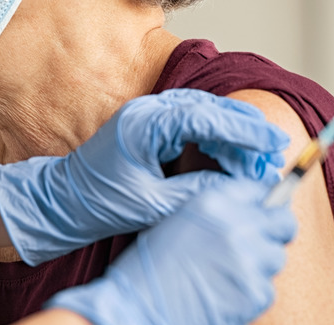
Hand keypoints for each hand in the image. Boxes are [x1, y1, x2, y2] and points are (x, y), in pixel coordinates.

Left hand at [0, 89, 289, 264]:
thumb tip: (240, 190)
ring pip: (203, 115)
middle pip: (210, 110)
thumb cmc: (97, 205)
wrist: (61, 203)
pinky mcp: (147, 128)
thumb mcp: (153, 205)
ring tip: (256, 161)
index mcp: (145, 125)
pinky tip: (229, 160)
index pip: (207, 118)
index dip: (245, 132)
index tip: (272, 145)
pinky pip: (190, 125)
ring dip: (231, 136)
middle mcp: (146, 112)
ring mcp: (146, 116)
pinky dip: (213, 140)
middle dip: (244, 133)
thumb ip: (197, 194)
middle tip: (272, 156)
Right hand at [46, 177, 296, 324]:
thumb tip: (248, 217)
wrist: (134, 317)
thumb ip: (212, 217)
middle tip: (254, 250)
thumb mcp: (173, 226)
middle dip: (273, 234)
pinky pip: (266, 291)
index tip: (258, 218)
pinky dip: (248, 298)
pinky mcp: (256, 295)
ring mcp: (250, 261)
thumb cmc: (144, 275)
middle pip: (283, 223)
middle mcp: (237, 226)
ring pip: (275, 259)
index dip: (261, 207)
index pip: (260, 191)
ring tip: (223, 281)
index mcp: (212, 203)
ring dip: (257, 268)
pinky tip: (220, 301)